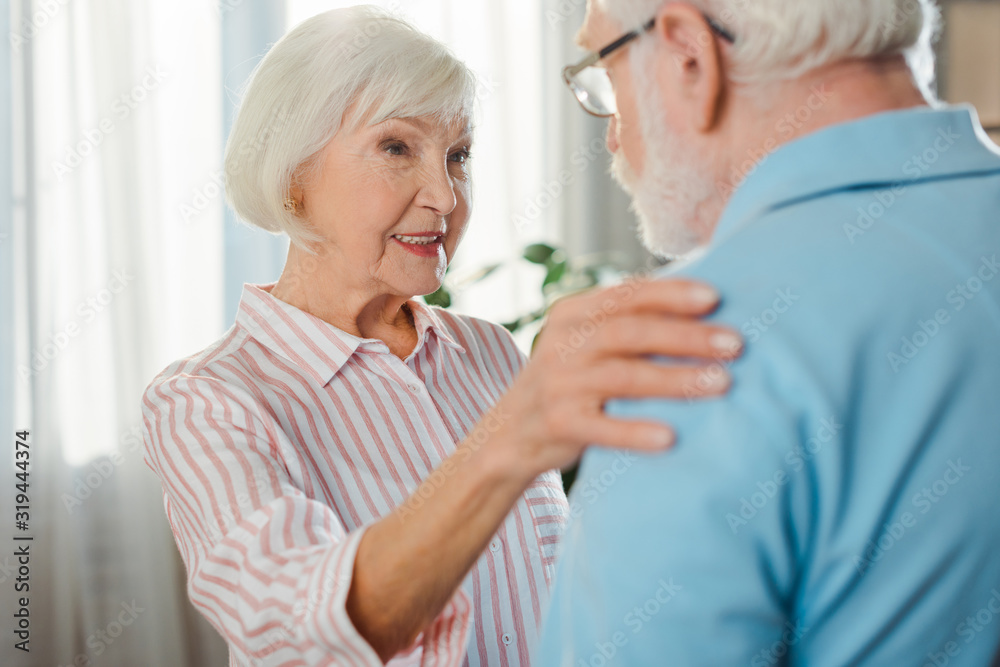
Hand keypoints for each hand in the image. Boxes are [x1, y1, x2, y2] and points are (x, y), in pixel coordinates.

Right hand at [487, 277, 742, 478]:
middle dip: (686, 335)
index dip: (672, 294)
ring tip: (721, 384)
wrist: (509, 433)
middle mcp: (562, 343)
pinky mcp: (558, 424)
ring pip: (622, 376)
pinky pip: (601, 428)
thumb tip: (706, 307)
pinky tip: (671, 437)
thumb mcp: (585, 342)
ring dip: (675, 379)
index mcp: (573, 314)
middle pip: (630, 331)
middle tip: (735, 344)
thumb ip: (626, 323)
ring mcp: (558, 384)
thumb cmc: (569, 382)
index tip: (716, 298)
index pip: (627, 295)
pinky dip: (636, 432)